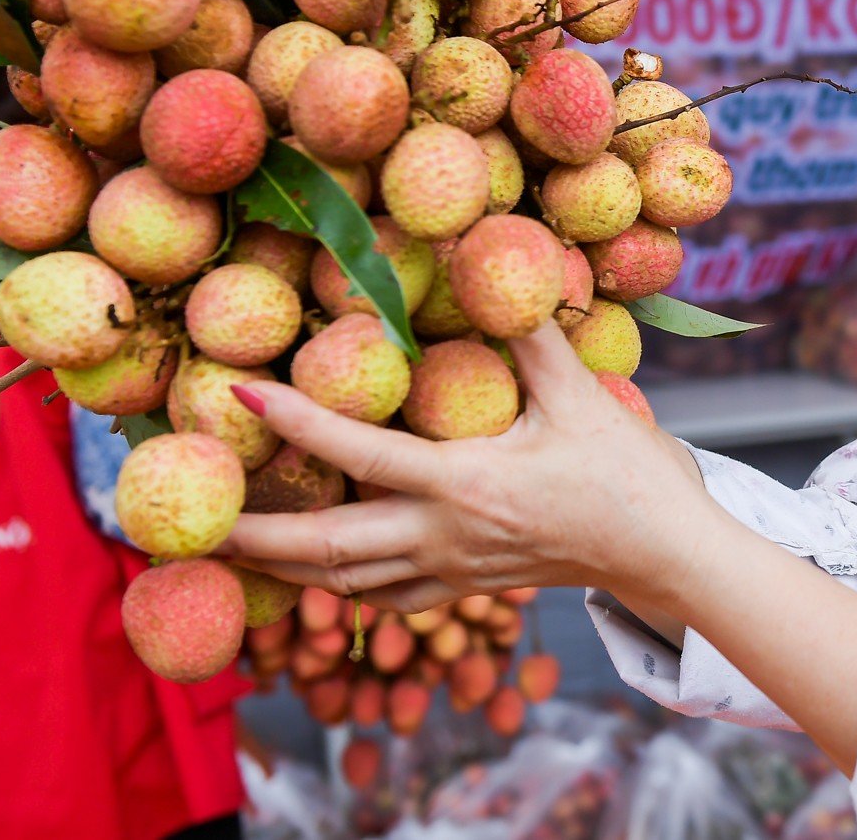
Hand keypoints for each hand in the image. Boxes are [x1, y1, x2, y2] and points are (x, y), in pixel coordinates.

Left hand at [220, 319, 716, 613]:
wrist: (665, 553)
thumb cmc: (627, 474)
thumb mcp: (581, 393)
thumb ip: (528, 331)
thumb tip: (492, 258)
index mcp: (465, 484)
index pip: (358, 454)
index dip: (296, 422)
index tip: (240, 394)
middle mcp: (445, 536)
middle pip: (325, 547)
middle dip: (252, 538)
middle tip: (191, 521)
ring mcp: (453, 571)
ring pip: (345, 583)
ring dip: (285, 568)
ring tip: (234, 547)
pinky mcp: (467, 587)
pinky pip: (385, 599)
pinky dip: (339, 588)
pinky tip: (318, 573)